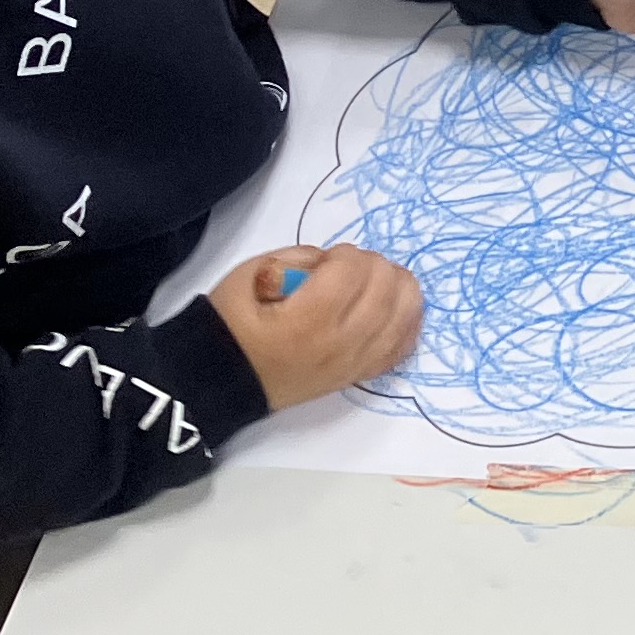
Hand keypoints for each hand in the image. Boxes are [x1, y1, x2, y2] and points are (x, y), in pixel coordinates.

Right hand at [211, 245, 423, 408]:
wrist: (226, 379)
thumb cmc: (233, 326)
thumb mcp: (250, 275)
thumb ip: (297, 258)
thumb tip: (334, 260)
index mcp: (305, 320)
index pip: (352, 273)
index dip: (346, 255)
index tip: (330, 259)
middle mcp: (337, 345)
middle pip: (386, 292)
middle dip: (376, 266)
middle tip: (355, 266)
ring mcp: (353, 363)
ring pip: (405, 318)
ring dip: (401, 289)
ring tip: (381, 280)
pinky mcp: (360, 374)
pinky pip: (402, 347)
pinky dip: (408, 321)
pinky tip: (398, 307)